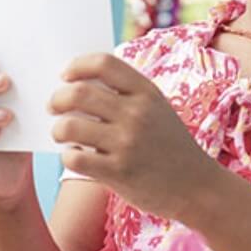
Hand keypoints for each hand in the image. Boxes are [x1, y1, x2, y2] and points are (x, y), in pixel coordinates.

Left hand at [49, 53, 219, 220]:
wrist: (197, 187)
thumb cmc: (171, 146)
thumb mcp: (158, 109)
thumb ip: (128, 94)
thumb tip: (81, 82)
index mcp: (147, 93)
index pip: (104, 63)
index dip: (77, 66)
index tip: (66, 76)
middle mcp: (136, 114)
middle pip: (79, 92)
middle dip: (57, 99)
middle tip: (53, 106)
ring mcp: (127, 144)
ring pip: (69, 126)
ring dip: (58, 129)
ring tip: (61, 134)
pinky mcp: (118, 173)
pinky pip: (74, 159)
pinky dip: (67, 156)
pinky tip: (76, 157)